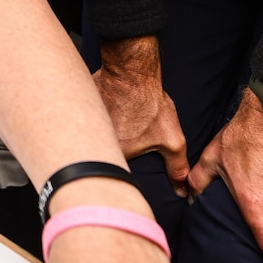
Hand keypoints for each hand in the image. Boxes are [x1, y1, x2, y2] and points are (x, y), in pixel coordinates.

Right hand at [94, 36, 189, 197]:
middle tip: (125, 140)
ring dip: (101, 137)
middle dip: (112, 154)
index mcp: (116, 154)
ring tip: (116, 128)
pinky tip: (104, 115)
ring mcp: (86, 124)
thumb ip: (177, 167)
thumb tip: (182, 191)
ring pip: (92, 139)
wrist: (131, 72)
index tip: (131, 163)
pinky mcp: (80, 110)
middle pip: (103, 156)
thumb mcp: (172, 139)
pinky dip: (92, 121)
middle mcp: (96, 142)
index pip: (116, 172)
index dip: (123, 171)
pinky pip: (84, 122)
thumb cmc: (149, 104)